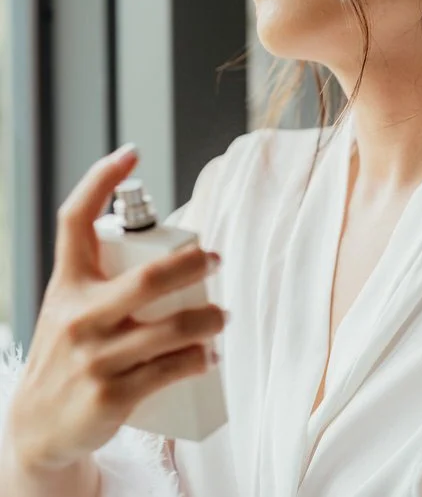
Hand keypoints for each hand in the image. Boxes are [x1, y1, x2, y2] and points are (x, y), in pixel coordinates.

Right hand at [5, 144, 225, 471]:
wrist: (38, 427)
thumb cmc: (67, 350)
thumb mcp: (70, 305)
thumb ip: (103, 276)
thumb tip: (166, 245)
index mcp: (67, 283)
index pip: (75, 220)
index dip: (101, 180)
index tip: (131, 154)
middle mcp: (78, 316)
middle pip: (145, 278)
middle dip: (191, 264)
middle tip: (216, 261)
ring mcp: (94, 358)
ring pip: (168, 329)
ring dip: (207, 319)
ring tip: (223, 317)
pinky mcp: (111, 395)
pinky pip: (168, 370)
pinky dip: (198, 360)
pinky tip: (210, 356)